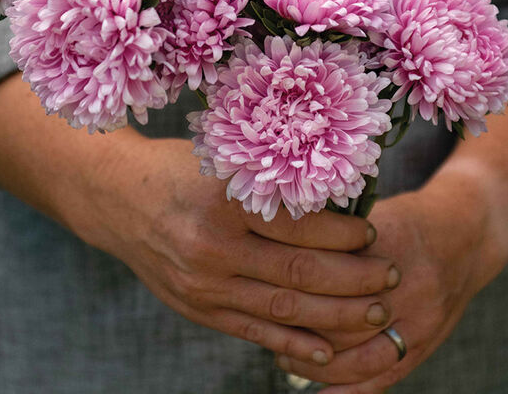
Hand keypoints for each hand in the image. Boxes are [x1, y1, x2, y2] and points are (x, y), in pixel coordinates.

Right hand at [73, 136, 400, 367]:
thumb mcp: (222, 160)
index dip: (345, 233)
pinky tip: (327, 348)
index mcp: (224, 200)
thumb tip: (335, 199)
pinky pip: (254, 331)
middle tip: (390, 275)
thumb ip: (268, 181)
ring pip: (284, 307)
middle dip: (355, 279)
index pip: (301, 225)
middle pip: (300, 272)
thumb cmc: (176, 168)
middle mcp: (213, 246)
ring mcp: (204, 284)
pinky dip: (293, 342)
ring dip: (336, 314)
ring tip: (375, 311)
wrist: (117, 198)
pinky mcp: (197, 308)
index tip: (373, 232)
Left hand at [274, 183, 499, 391]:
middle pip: (339, 318)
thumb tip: (276, 246)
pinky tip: (320, 393)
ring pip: (359, 356)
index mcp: (386, 243)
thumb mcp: (371, 213)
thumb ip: (332, 234)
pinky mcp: (425, 343)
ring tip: (282, 356)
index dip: (292, 285)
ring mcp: (418, 319)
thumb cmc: (406, 220)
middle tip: (263, 325)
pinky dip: (348, 391)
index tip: (262, 287)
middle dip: (296, 327)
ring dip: (316, 364)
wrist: (465, 236)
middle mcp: (404, 285)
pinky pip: (384, 377)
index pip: (328, 274)